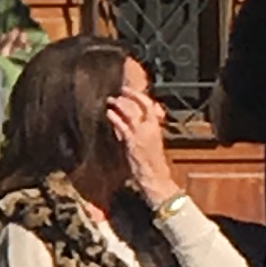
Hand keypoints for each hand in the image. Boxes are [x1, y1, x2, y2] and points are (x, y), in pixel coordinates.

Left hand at [104, 84, 184, 207]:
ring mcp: (142, 134)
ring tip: (111, 100)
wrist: (154, 176)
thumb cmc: (151, 162)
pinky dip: (115, 118)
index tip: (131, 91)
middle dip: (132, 95)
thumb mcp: (151, 142)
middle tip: (121, 90)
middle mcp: (151, 128)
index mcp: (157, 127)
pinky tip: (108, 113)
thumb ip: (144, 130)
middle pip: (143, 105)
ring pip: (132, 112)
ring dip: (120, 104)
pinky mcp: (132, 142)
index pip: (151, 106)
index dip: (141, 97)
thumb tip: (133, 120)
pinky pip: (123, 126)